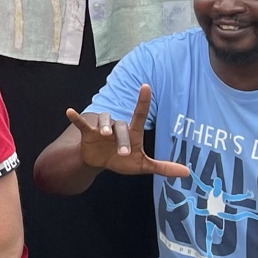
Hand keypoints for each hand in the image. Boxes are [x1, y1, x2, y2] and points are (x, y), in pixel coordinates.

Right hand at [65, 84, 189, 178]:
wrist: (100, 162)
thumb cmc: (123, 160)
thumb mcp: (143, 165)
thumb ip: (163, 167)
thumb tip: (187, 172)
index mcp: (132, 133)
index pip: (139, 114)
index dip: (143, 100)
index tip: (146, 86)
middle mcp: (118, 127)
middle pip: (121, 128)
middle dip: (122, 140)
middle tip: (123, 154)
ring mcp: (102, 129)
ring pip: (104, 122)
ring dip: (104, 127)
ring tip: (104, 135)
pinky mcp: (87, 132)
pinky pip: (82, 123)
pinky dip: (76, 117)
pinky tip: (69, 111)